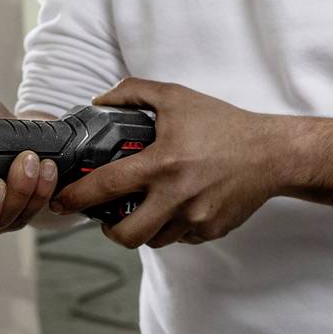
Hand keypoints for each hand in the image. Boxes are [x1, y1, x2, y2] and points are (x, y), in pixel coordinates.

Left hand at [47, 78, 297, 249]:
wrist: (272, 154)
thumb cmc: (223, 124)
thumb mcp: (176, 98)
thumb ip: (133, 93)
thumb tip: (99, 102)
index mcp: (162, 163)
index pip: (106, 187)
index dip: (76, 198)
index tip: (61, 201)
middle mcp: (177, 196)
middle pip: (126, 234)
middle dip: (108, 231)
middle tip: (106, 218)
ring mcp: (195, 218)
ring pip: (153, 240)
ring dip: (142, 228)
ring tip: (145, 208)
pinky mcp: (211, 230)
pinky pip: (180, 238)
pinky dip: (172, 227)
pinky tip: (177, 206)